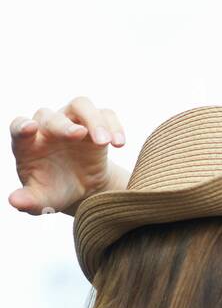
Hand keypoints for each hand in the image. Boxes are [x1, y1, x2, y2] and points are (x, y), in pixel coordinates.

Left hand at [9, 96, 127, 216]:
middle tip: (80, 135)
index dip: (22, 126)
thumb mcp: (42, 200)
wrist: (82, 189)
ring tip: (106, 142)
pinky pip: (106, 115)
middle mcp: (48, 128)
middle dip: (64, 125)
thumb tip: (16, 202)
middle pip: (51, 116)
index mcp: (29, 144)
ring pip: (80, 105)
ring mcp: (73, 123)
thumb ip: (28, 200)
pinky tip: (119, 144)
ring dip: (93, 119)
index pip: (19, 127)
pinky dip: (114, 125)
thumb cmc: (56, 190)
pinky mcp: (95, 127)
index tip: (30, 128)